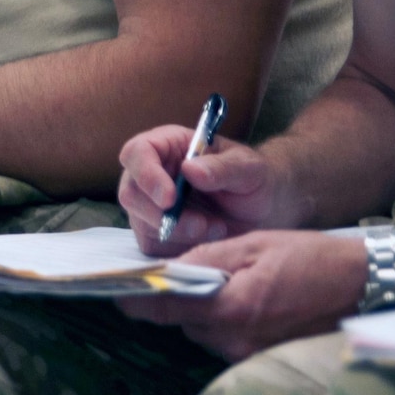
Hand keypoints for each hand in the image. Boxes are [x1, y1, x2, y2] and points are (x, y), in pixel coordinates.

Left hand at [118, 230, 364, 360]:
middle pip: (181, 319)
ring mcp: (249, 354)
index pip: (162, 308)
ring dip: (204, 306)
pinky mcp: (263, 357)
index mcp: (230, 308)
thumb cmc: (310, 258)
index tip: (112, 287)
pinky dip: (226, 316)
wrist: (367, 286)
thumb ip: (203, 260)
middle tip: (192, 267)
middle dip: (179, 294)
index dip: (135, 297)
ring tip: (231, 278)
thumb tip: (162, 269)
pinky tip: (248, 295)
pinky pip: (226, 337)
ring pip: (202, 328)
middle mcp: (235, 340)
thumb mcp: (251, 245)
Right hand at [119, 127, 289, 255]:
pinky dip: (179, 248)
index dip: (146, 174)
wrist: (264, 211)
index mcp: (167, 146)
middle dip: (162, 215)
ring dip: (177, 233)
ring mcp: (150, 204)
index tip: (170, 199)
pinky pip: (152, 246)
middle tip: (201, 225)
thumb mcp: (248, 168)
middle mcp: (151, 173)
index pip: (137, 153)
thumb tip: (191, 170)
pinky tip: (206, 240)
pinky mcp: (156, 233)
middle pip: (131, 192)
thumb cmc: (254, 180)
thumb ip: (223, 168)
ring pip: (140, 222)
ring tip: (216, 229)